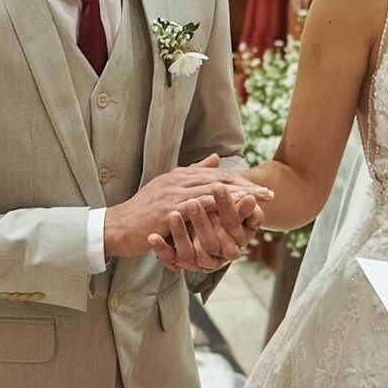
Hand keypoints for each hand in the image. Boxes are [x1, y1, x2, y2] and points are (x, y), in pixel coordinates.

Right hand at [103, 155, 270, 258]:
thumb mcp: (168, 189)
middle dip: (246, 188)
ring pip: (213, 191)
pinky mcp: (169, 210)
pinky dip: (218, 207)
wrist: (118, 227)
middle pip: (219, 181)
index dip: (240, 182)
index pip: (217, 176)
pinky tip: (234, 211)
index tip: (261, 190)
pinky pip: (198, 207)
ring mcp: (173, 194)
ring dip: (239, 197)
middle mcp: (178, 180)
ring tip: (259, 203)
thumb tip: (216, 160)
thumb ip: (193, 173)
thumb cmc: (143, 213)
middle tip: (269, 195)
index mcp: (180, 175)